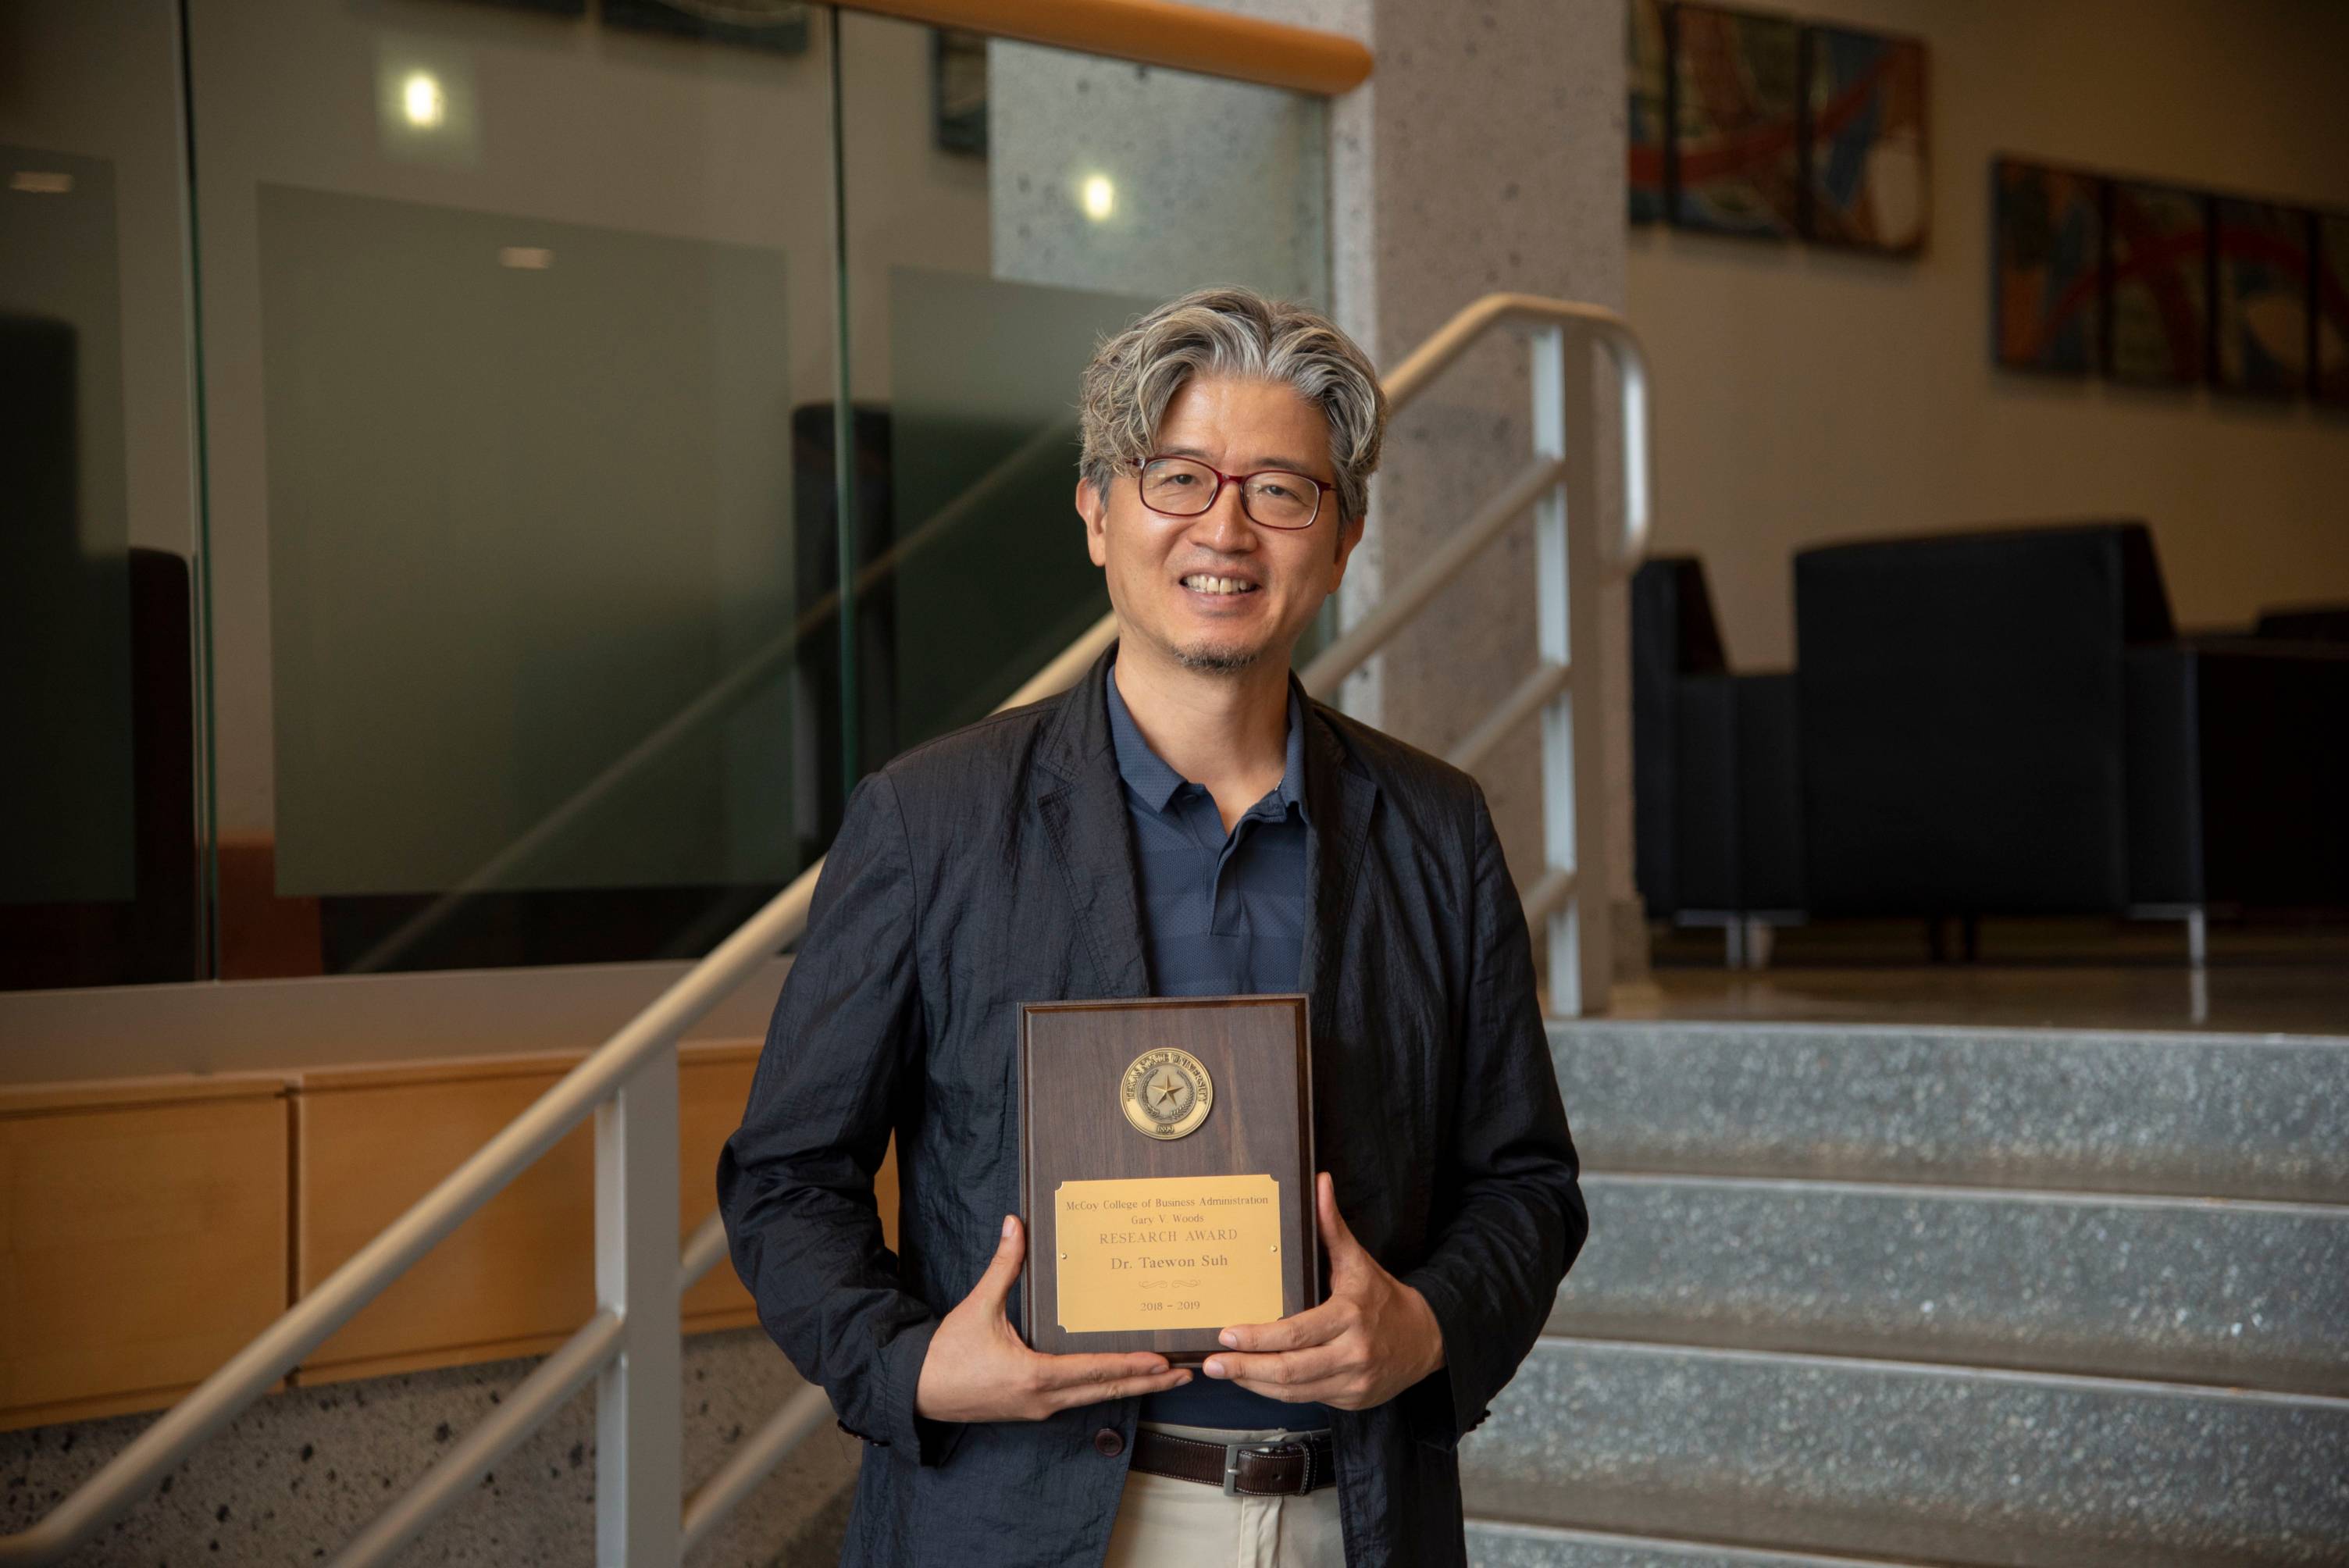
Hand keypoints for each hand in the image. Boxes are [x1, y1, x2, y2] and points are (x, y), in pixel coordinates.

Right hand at [914, 1215, 1193, 1422]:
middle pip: (1106, 1391)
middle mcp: (1043, 1398)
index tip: (1161, 1361)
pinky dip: (1105, 1389)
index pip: (1093, 1370)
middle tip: (1184, 1372)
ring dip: (1131, 1387)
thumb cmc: (948, 1353)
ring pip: (1096, 1398)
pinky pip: (1078, 1399)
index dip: (1130, 1365)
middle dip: (1147, 1382)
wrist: (918, 1391)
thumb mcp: (978, 1306)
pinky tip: (1121, 1380)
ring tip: (1164, 1378)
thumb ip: (1003, 1265)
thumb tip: (1016, 1223)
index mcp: (1034, 1375)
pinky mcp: (1033, 1408)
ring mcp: (1039, 1408)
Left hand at [1200, 1172, 1445, 1409]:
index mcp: (1349, 1316)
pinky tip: (1254, 1381)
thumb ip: (1332, 1226)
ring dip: (1254, 1384)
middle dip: (1245, 1368)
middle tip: (1212, 1363)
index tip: (1227, 1334)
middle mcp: (1352, 1354)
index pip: (1295, 1334)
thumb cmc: (1383, 1298)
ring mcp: (1352, 1383)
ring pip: (1294, 1391)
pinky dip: (1277, 1393)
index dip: (1258, 1338)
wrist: (1427, 1339)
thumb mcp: (1357, 1261)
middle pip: (1289, 1370)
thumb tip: (1319, 1183)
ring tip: (1225, 1372)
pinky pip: (1306, 1400)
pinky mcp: (1351, 1400)